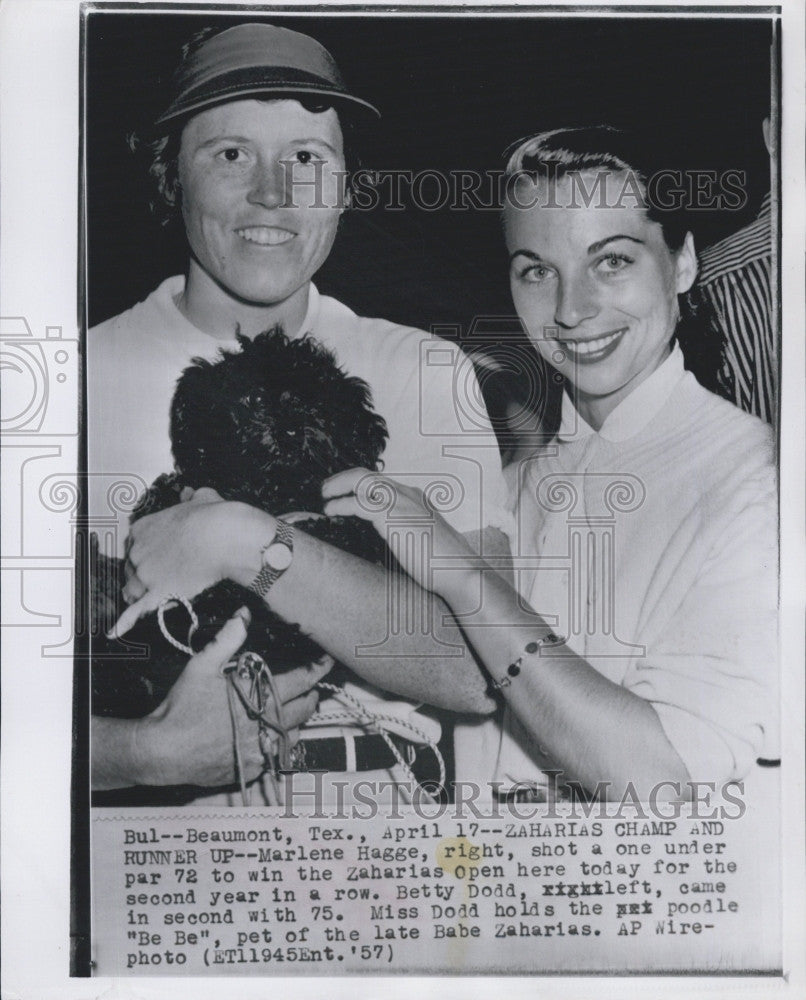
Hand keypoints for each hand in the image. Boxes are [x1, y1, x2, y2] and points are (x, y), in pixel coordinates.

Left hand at [111, 487, 273, 636]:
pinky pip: (137, 610)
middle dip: (143, 573)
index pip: (133, 545)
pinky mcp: (158, 592)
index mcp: (143, 528)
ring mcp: (146, 573)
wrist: (224, 536)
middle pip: (131, 568)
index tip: (154, 556)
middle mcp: (138, 551)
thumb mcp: (200, 498)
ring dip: (139, 593)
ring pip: (134, 588)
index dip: (145, 553)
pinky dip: (125, 621)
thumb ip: (192, 498)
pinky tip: (115, 631)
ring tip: (147, 597)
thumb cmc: (214, 517)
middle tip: (160, 575)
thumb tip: (192, 494)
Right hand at [131, 609, 330, 787]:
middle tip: (308, 687)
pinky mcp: (253, 768)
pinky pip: (276, 755)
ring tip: (287, 710)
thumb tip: (244, 614)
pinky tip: (268, 734)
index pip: (301, 681)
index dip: (317, 670)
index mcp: (258, 696)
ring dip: (295, 721)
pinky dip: (277, 743)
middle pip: (305, 709)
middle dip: (310, 695)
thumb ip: (228, 639)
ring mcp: (261, 750)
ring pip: (295, 734)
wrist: (164, 751)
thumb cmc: (183, 706)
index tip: (326, 662)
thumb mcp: (202, 666)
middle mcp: (266, 724)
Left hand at [322, 468, 475, 594]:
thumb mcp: (424, 539)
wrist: (460, 571)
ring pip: (361, 480)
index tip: (343, 492)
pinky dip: (341, 504)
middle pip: (368, 474)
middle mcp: (408, 495)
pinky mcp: (393, 518)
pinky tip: (331, 511)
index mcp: (416, 498)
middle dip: (343, 479)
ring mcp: (401, 503)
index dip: (359, 484)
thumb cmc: (445, 563)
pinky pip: (359, 503)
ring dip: (338, 486)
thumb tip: (391, 539)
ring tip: (324, 497)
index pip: (381, 481)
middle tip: (326, 489)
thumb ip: (407, 532)